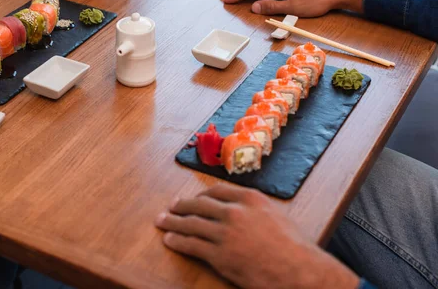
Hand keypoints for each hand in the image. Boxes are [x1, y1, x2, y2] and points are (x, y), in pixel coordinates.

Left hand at [155, 184, 358, 288]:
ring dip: (173, 222)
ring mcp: (225, 233)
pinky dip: (177, 241)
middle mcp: (234, 211)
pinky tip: (170, 240)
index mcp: (249, 198)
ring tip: (162, 221)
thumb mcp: (275, 215)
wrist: (299, 270)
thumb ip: (254, 208)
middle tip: (171, 206)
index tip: (194, 198)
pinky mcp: (219, 255)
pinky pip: (192, 245)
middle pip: (199, 205)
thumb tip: (241, 208)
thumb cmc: (294, 246)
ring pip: (191, 224)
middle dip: (182, 205)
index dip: (201, 195)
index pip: (216, 191)